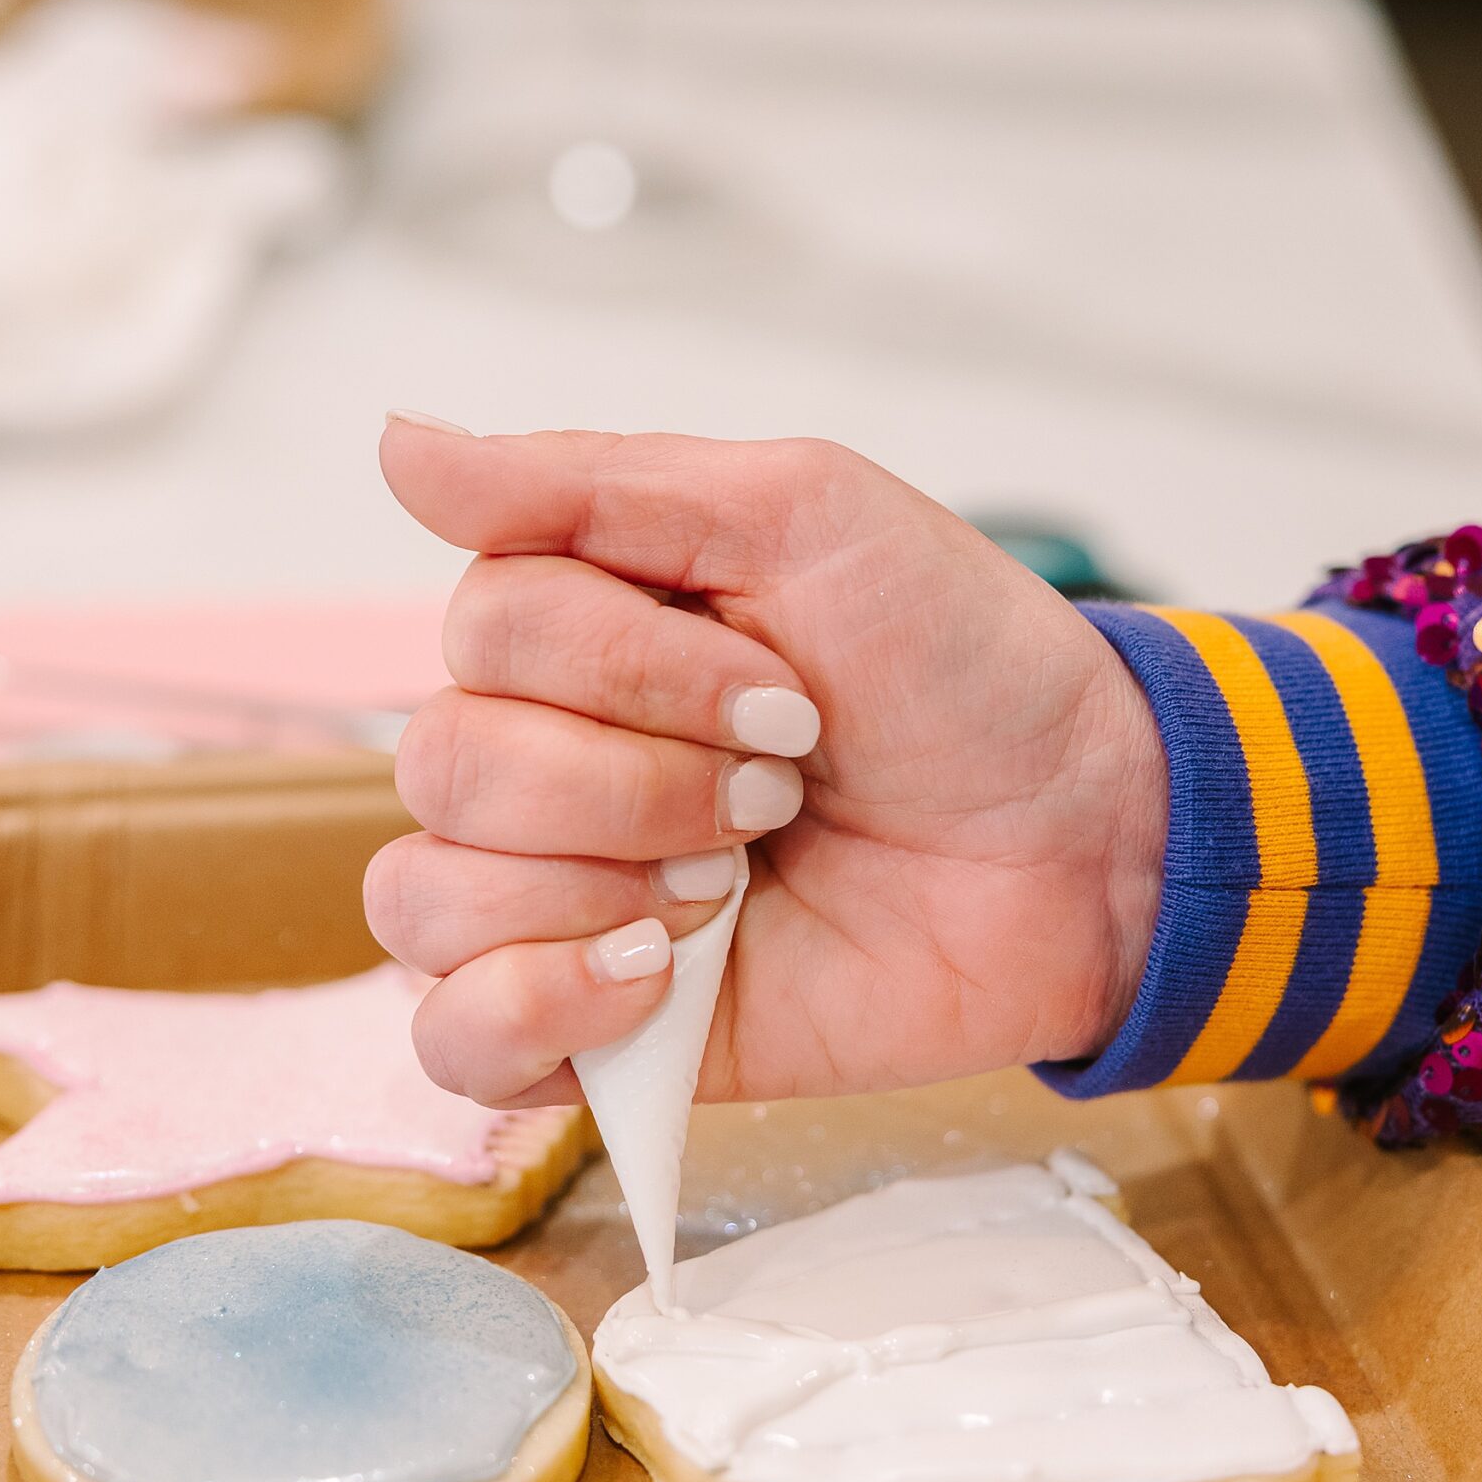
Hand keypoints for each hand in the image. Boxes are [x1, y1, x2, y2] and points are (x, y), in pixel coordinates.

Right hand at [366, 423, 1166, 1108]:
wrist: (1087, 842)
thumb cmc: (964, 664)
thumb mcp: (802, 514)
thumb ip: (590, 482)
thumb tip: (394, 440)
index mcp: (581, 629)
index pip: (484, 633)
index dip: (631, 669)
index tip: (789, 691)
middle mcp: (549, 758)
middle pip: (444, 765)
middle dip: (635, 781)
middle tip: (781, 790)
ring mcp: (569, 897)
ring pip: (424, 898)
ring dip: (594, 885)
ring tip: (732, 888)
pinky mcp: (605, 1030)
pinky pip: (454, 1042)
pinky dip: (530, 1010)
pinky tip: (649, 980)